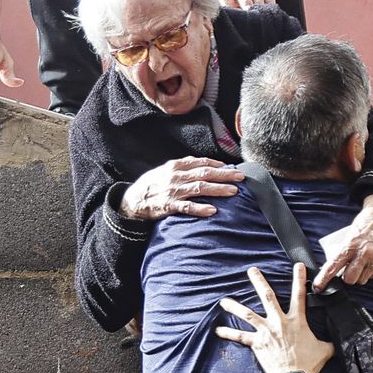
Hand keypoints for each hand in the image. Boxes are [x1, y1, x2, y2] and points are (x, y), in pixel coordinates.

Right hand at [120, 158, 244, 220]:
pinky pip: (187, 207)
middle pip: (204, 173)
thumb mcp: (166, 171)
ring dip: (218, 189)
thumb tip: (204, 165)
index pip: (200, 162)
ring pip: (199, 188)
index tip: (231, 167)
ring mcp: (173, 191)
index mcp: (176, 166)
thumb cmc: (152, 185)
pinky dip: (200, 208)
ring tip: (233, 191)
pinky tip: (213, 210)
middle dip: (224, 175)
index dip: (217, 164)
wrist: (132, 200)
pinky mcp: (168, 206)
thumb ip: (184, 168)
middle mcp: (176, 176)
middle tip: (241, 177)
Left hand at [216, 263, 333, 372]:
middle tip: (251, 271)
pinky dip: (229, 333)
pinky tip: (218, 330)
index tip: (298, 265)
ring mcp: (266, 331)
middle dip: (259, 282)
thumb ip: (328, 341)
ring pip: (248, 314)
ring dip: (235, 307)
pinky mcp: (257, 343)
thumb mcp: (325, 349)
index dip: (299, 278)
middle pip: (268, 296)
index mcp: (296, 320)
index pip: (299, 295)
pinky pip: (240, 337)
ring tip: (224, 301)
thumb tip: (337, 341)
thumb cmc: (309, 364)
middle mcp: (279, 322)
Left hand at [314, 194, 372, 289]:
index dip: (323, 279)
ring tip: (363, 260)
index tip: (318, 287)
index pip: (333, 266)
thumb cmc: (364, 225)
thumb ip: (342, 252)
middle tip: (349, 268)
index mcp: (350, 245)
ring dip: (360, 274)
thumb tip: (331, 269)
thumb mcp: (348, 236)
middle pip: (349, 279)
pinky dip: (370, 270)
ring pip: (362, 280)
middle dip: (347, 277)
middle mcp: (364, 253)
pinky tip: (372, 259)